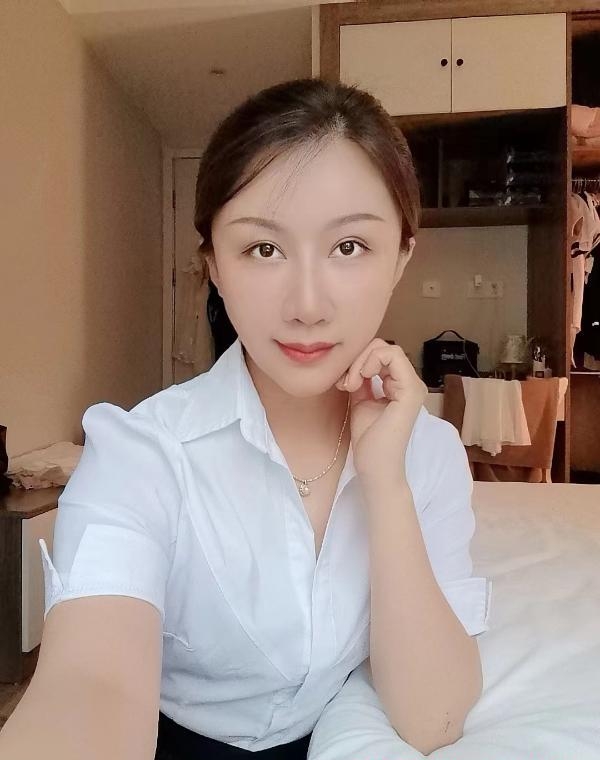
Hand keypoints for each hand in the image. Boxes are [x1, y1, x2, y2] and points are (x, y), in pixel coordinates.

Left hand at [335, 338, 427, 486]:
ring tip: (349, 384)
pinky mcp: (410, 391)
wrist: (375, 466)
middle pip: (383, 348)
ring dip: (360, 361)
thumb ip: (361, 380)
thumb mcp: (360, 400)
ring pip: (386, 348)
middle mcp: (410, 383)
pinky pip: (392, 356)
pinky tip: (358, 381)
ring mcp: (412, 386)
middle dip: (357, 359)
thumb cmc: (369, 439)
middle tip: (345, 383)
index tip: (344, 382)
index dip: (358, 361)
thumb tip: (354, 362)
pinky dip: (369, 362)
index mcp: (399, 385)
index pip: (381, 354)